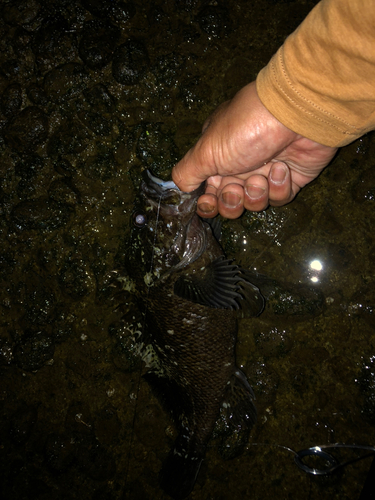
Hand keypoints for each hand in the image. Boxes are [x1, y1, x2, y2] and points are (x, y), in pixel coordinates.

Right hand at [172, 82, 337, 217]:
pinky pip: (279, 198)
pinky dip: (279, 188)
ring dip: (255, 195)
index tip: (209, 201)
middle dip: (231, 201)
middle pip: (229, 201)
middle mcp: (240, 165)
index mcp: (217, 157)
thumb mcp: (206, 150)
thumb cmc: (245, 129)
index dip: (207, 201)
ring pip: (254, 203)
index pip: (206, 189)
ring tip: (260, 179)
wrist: (296, 115)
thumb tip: (180, 187)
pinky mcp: (290, 179)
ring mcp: (265, 172)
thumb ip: (187, 173)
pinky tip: (281, 169)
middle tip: (236, 189)